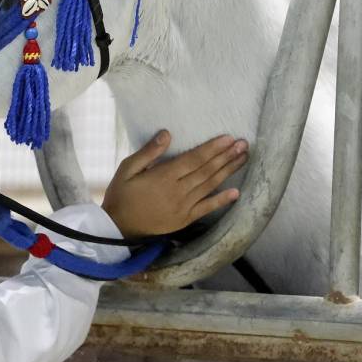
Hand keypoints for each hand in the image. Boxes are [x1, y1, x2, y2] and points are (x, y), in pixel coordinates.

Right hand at [101, 130, 247, 237]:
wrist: (117, 227)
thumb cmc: (121, 195)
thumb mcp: (127, 169)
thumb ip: (148, 152)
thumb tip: (167, 134)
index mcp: (163, 177)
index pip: (194, 159)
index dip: (212, 148)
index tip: (228, 138)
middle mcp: (178, 191)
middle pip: (206, 170)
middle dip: (226, 156)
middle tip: (243, 144)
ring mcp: (183, 207)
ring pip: (210, 186)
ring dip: (228, 171)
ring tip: (243, 158)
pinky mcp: (185, 219)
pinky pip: (207, 208)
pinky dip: (221, 200)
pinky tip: (236, 193)